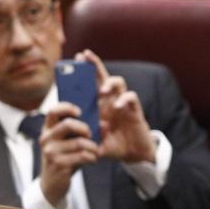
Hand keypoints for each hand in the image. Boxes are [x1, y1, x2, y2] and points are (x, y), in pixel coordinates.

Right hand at [36, 103, 98, 206]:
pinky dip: (92, 157)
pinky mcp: (58, 164)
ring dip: (92, 146)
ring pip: (79, 142)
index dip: (67, 107)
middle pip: (67, 124)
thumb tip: (104, 124)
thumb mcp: (66, 143)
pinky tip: (93, 159)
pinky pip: (82, 156)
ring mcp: (50, 152)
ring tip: (96, 150)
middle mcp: (46, 139)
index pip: (53, 111)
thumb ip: (78, 132)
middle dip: (84, 128)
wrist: (52, 184)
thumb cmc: (64, 159)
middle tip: (90, 134)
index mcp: (47, 130)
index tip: (80, 111)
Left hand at [77, 49, 155, 163]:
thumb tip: (78, 131)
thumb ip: (86, 138)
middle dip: (94, 65)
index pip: (90, 84)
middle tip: (84, 55)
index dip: (83, 72)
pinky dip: (124, 99)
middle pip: (103, 76)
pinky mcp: (134, 110)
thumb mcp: (95, 141)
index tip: (75, 59)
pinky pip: (131, 97)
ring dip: (109, 83)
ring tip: (101, 90)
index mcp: (99, 105)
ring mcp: (123, 103)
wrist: (133, 153)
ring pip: (118, 82)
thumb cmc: (113, 144)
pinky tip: (117, 106)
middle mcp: (110, 100)